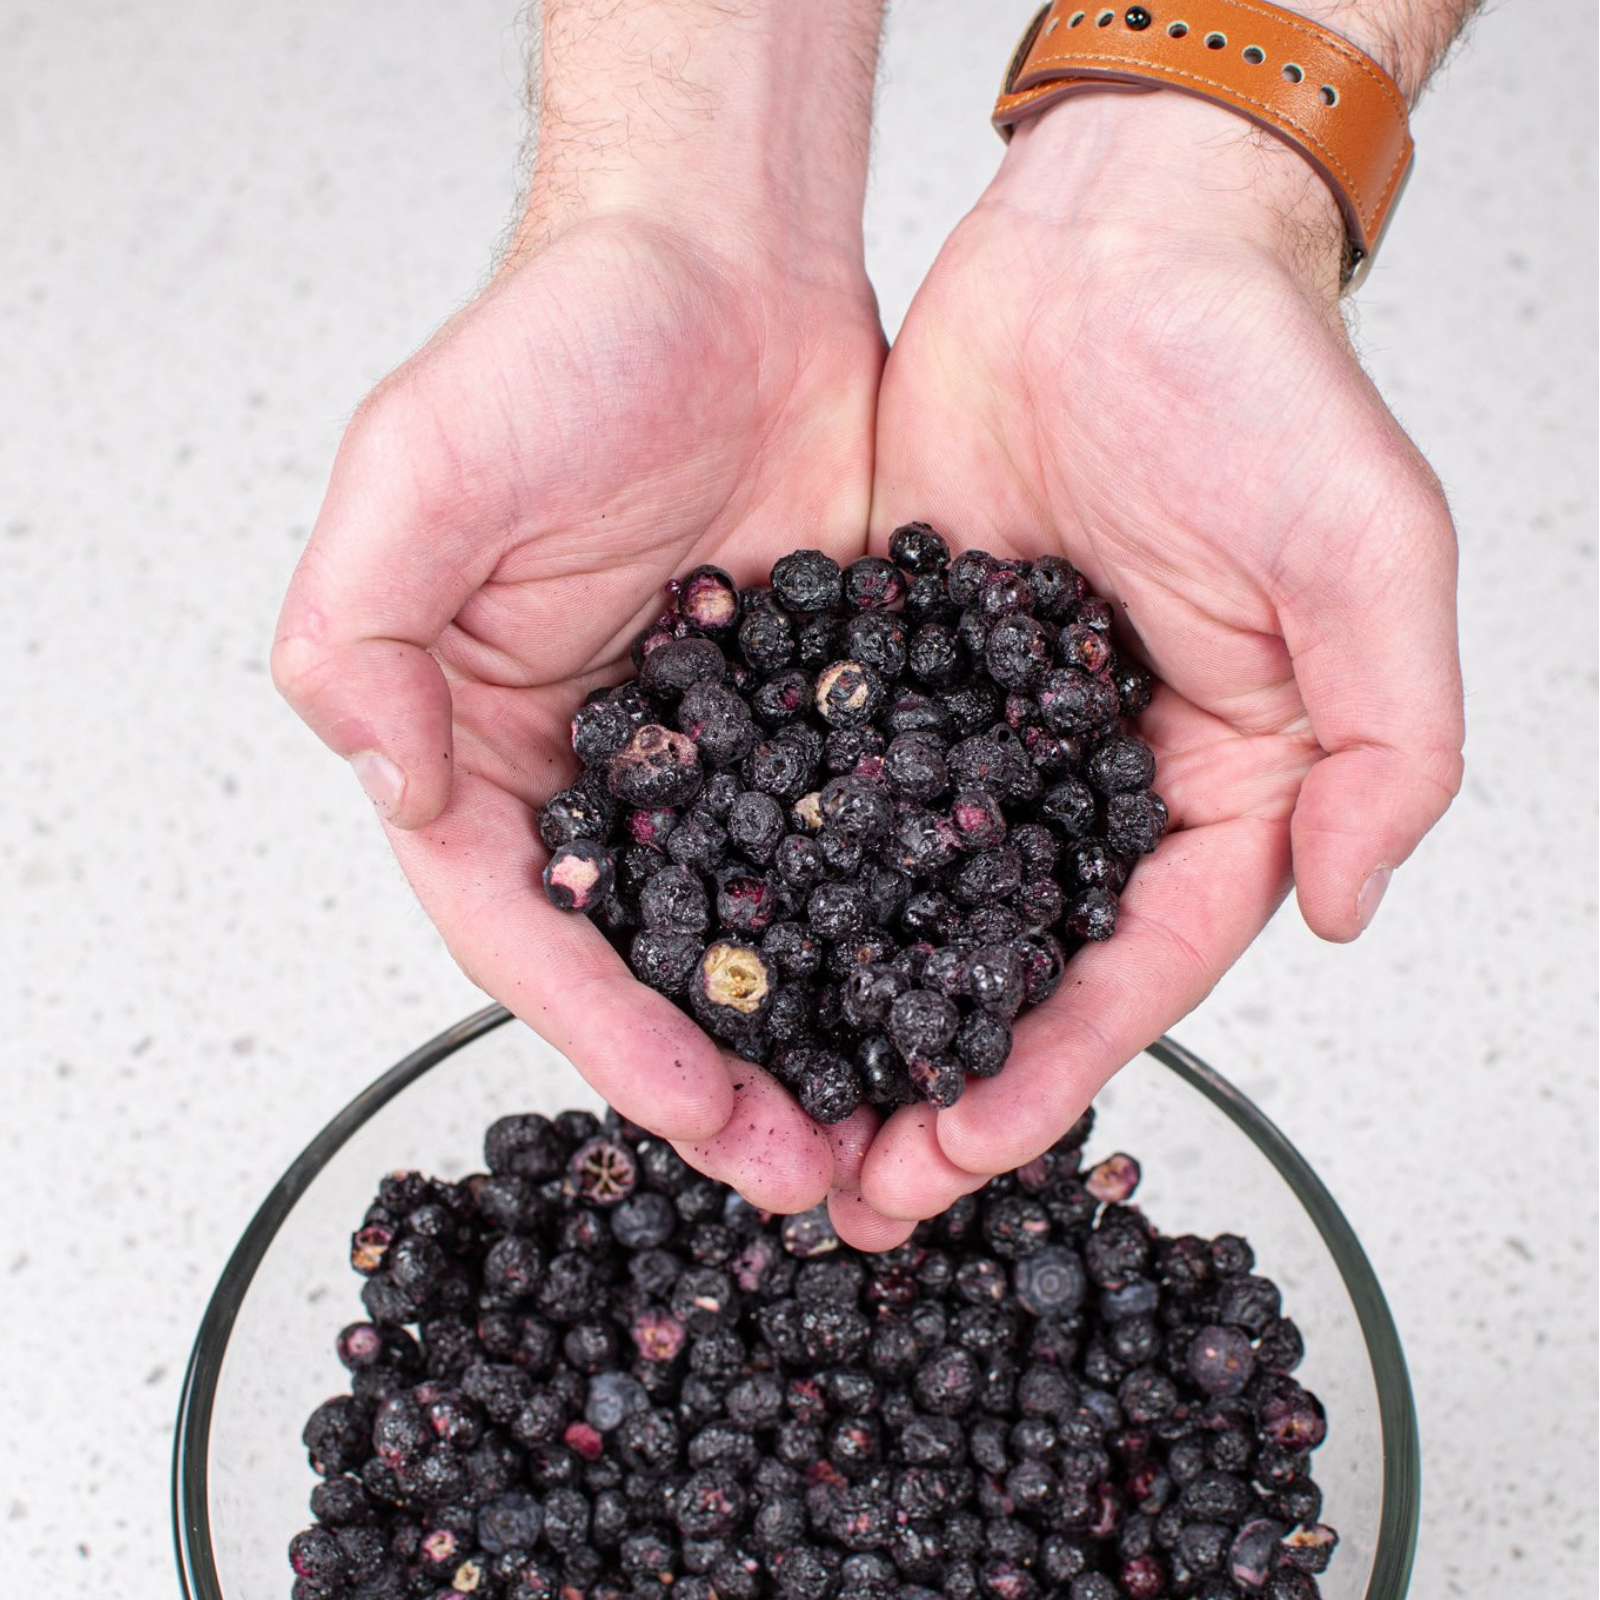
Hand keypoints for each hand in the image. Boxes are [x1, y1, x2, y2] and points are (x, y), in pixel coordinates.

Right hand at [273, 211, 884, 1213]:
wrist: (724, 263)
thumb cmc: (563, 345)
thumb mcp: (418, 473)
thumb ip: (363, 634)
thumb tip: (393, 784)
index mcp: (493, 742)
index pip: (527, 925)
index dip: (605, 1032)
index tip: (694, 1116)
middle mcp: (607, 770)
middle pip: (652, 955)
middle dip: (722, 1074)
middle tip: (806, 1174)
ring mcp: (725, 753)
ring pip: (765, 921)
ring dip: (817, 1029)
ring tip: (886, 1128)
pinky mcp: (830, 717)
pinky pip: (860, 838)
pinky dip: (897, 923)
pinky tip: (953, 990)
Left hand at [835, 92, 1463, 1242]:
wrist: (1111, 246)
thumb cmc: (1252, 379)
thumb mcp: (1364, 554)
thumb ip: (1388, 739)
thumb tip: (1348, 905)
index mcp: (1215, 782)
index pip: (1134, 965)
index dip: (1052, 1069)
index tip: (958, 1151)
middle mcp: (1091, 779)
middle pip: (1010, 966)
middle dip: (934, 1082)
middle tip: (849, 1185)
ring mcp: (983, 734)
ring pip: (908, 904)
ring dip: (845, 1009)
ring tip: (769, 1104)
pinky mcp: (893, 671)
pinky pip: (833, 791)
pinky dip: (783, 875)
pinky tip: (718, 941)